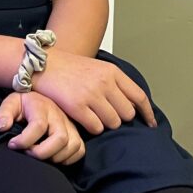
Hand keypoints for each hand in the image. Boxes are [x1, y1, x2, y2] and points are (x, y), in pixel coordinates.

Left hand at [0, 91, 85, 164]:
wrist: (41, 96)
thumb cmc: (25, 104)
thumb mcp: (12, 103)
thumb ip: (4, 113)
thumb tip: (3, 128)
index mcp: (42, 106)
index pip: (38, 126)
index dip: (24, 140)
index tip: (12, 145)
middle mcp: (59, 115)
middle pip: (60, 138)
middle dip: (42, 152)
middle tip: (28, 153)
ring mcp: (70, 125)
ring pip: (72, 145)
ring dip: (55, 156)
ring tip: (39, 154)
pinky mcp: (76, 133)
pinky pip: (80, 150)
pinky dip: (68, 158)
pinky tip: (53, 156)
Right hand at [32, 49, 156, 134]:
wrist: (42, 64)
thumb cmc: (69, 68)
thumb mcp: (97, 68)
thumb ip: (114, 83)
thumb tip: (132, 105)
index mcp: (112, 72)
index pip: (139, 96)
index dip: (147, 113)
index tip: (151, 124)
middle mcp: (105, 82)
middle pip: (127, 114)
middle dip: (119, 118)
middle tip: (106, 115)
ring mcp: (92, 94)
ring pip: (113, 123)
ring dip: (104, 124)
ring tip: (92, 115)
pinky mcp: (78, 106)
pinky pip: (96, 128)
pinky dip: (91, 128)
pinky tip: (83, 119)